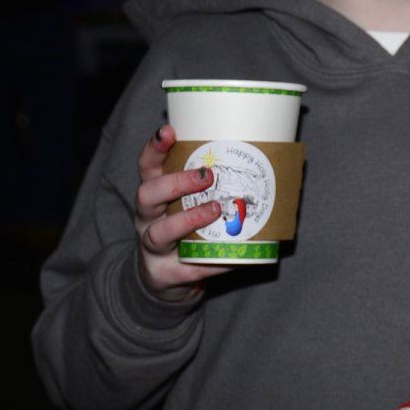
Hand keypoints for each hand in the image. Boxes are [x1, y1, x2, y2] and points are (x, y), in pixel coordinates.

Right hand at [134, 124, 233, 299]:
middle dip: (175, 183)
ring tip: (216, 210)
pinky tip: (236, 254)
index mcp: (154, 196)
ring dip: (189, 220)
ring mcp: (152, 248)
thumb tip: (263, 160)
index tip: (168, 131)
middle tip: (206, 175)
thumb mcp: (186, 204)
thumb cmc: (182, 230)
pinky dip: (215, 261)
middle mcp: (146, 219)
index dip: (154, 148)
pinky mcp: (166, 274)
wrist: (163, 278)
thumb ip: (210, 186)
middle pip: (146, 195)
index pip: (146, 167)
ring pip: (159, 233)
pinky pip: (190, 267)